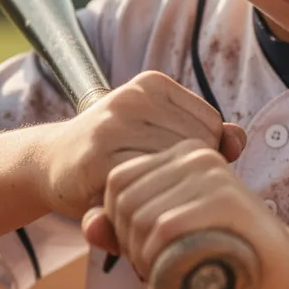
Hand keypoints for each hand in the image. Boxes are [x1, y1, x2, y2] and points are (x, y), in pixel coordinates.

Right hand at [37, 70, 244, 219]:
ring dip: (165, 193)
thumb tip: (239, 141)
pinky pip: (147, 189)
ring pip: (173, 170)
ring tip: (144, 197)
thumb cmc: (118, 153)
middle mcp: (132, 97)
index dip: (201, 156)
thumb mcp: (160, 133)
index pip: (212, 126)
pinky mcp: (97, 160)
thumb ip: (207, 135)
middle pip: (196, 148)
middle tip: (156, 188)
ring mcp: (112, 126)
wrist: (50, 164)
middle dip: (184, 176)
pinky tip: (130, 205)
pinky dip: (145, 205)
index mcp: (152, 83)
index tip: (170, 166)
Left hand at [86, 138, 288, 288]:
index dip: (115, 222)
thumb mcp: (168, 239)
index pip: (118, 179)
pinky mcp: (224, 199)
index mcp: (184, 153)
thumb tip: (89, 226)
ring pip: (140, 216)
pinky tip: (170, 273)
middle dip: (126, 242)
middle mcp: (196, 155)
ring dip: (140, 257)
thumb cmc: (224, 256)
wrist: (286, 274)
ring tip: (163, 273)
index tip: (139, 251)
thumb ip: (127, 231)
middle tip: (152, 268)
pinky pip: (164, 228)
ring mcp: (211, 175)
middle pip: (124, 198)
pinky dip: (156, 259)